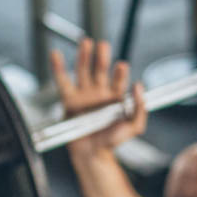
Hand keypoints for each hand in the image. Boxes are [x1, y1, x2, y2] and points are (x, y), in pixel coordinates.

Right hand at [50, 38, 146, 155]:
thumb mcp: (134, 127)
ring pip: (83, 71)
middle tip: (103, 45)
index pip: (119, 80)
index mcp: (116, 96)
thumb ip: (140, 108)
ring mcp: (85, 95)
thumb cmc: (113, 140)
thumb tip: (139, 86)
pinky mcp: (70, 101)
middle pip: (101, 69)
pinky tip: (56, 55)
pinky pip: (63, 82)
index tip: (122, 66)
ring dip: (84, 56)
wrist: (93, 154)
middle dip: (102, 57)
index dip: (120, 73)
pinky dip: (58, 68)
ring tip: (86, 43)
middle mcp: (100, 92)